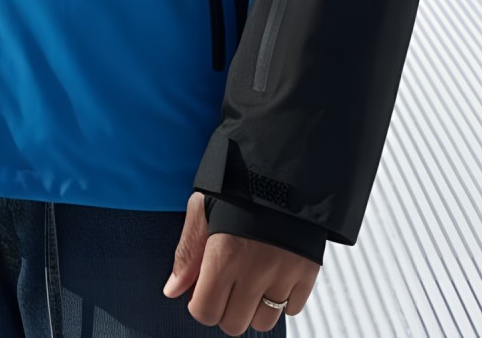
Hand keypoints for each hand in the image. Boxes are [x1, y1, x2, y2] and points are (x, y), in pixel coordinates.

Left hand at [162, 192, 319, 333]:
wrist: (287, 161)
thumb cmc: (241, 179)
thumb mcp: (204, 205)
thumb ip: (189, 251)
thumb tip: (173, 289)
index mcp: (225, 253)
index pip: (205, 311)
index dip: (200, 302)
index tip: (204, 288)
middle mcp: (255, 269)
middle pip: (234, 323)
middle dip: (225, 308)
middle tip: (227, 283)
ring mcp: (284, 273)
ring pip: (264, 322)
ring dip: (254, 308)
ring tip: (251, 279)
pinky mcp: (308, 272)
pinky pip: (292, 308)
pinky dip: (282, 298)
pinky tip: (274, 273)